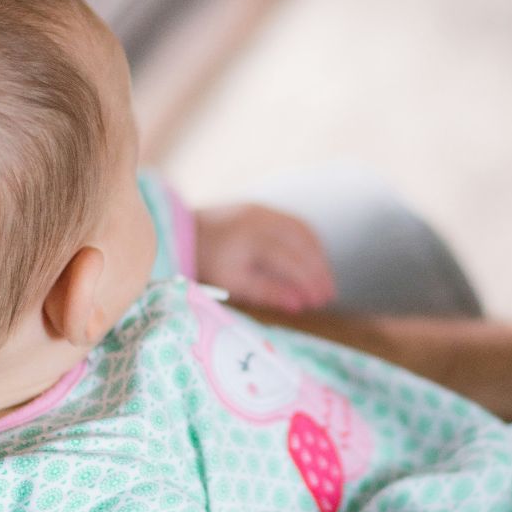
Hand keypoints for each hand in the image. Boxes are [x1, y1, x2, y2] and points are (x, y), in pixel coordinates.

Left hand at [194, 204, 335, 312]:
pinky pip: (295, 223)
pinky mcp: (263, 208)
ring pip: (303, 231)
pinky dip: (309, 242)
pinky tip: (313, 260)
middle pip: (302, 244)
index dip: (309, 282)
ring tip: (324, 280)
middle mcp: (261, 219)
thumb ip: (267, 292)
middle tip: (329, 295)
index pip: (291, 261)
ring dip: (318, 256)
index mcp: (251, 239)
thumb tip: (300, 304)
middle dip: (319, 271)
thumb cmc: (206, 263)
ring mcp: (263, 210)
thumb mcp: (232, 284)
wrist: (182, 231)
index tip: (320, 301)